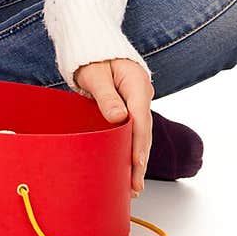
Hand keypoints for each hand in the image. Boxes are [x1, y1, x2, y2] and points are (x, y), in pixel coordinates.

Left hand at [73, 57, 153, 198]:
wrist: (94, 49)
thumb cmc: (93, 59)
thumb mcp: (96, 75)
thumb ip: (106, 96)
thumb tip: (118, 117)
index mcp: (137, 83)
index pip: (140, 118)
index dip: (138, 142)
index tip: (136, 163)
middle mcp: (142, 95)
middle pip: (143, 132)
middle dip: (139, 160)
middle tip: (134, 186)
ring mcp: (138, 103)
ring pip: (140, 135)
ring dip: (137, 160)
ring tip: (133, 187)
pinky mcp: (131, 109)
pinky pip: (133, 132)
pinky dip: (131, 150)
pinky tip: (128, 169)